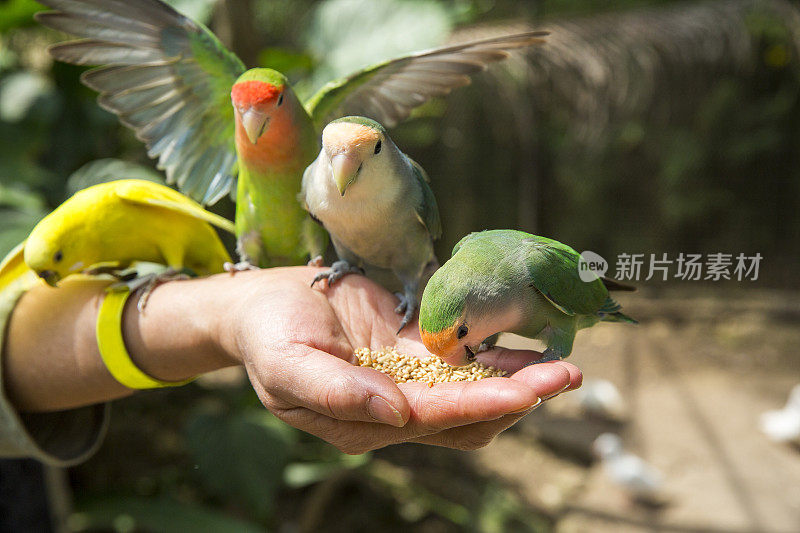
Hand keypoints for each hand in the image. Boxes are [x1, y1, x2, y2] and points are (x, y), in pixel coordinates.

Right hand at [218, 267, 581, 453]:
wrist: (262, 305)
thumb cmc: (266, 334)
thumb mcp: (285, 364)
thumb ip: (336, 392)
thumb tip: (397, 411)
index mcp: (362, 422)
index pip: (431, 419)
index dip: (477, 405)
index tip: (524, 392)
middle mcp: (394, 409)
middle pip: (467, 414)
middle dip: (517, 396)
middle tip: (566, 375)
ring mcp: (408, 380)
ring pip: (475, 391)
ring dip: (520, 380)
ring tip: (566, 367)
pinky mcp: (415, 350)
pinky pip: (465, 359)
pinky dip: (500, 356)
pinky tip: (531, 346)